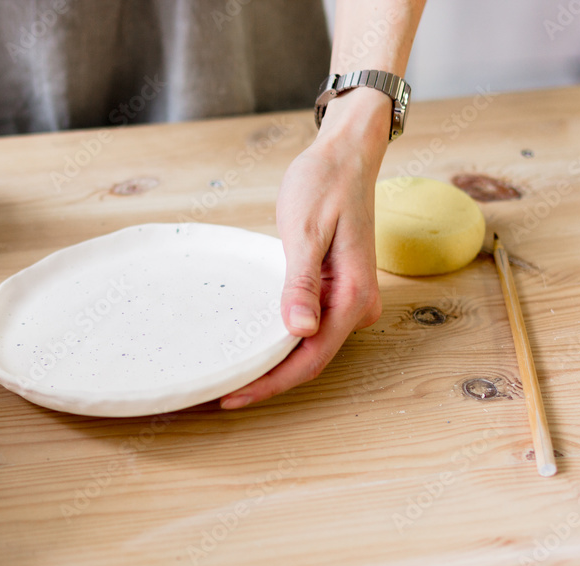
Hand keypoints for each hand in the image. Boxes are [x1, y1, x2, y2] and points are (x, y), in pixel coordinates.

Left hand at [220, 89, 389, 408]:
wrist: (346, 155)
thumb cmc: (324, 184)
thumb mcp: (305, 231)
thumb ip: (302, 283)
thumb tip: (300, 331)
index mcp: (354, 294)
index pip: (312, 356)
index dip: (272, 382)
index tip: (233, 395)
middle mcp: (358, 305)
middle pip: (311, 359)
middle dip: (269, 380)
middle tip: (221, 394)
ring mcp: (349, 299)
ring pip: (310, 346)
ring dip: (274, 364)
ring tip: (232, 377)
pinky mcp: (337, 290)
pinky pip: (310, 326)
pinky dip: (281, 342)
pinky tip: (254, 347)